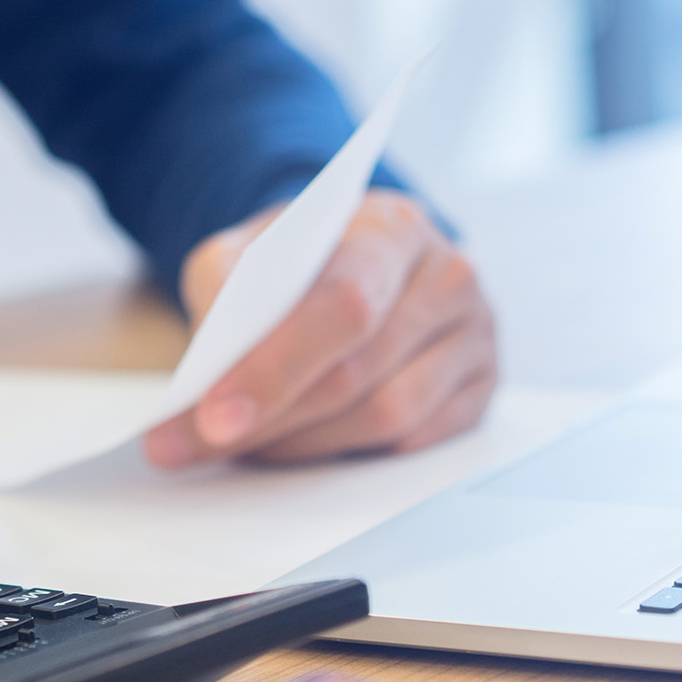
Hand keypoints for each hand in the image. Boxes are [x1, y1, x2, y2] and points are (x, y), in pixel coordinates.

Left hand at [144, 188, 496, 466]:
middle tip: (200, 444)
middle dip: (270, 418)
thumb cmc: (299, 261)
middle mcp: (448, 276)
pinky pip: (413, 441)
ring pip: (386, 416)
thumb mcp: (245, 249)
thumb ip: (220, 288)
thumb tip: (207, 366)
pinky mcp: (481, 388)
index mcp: (392, 228)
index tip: (213, 415)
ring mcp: (475, 335)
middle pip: (359, 372)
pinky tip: (298, 445)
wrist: (356, 257)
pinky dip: (346, 453)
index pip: (342, 305)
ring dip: (303, 443)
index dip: (275, 368)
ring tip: (242, 445)